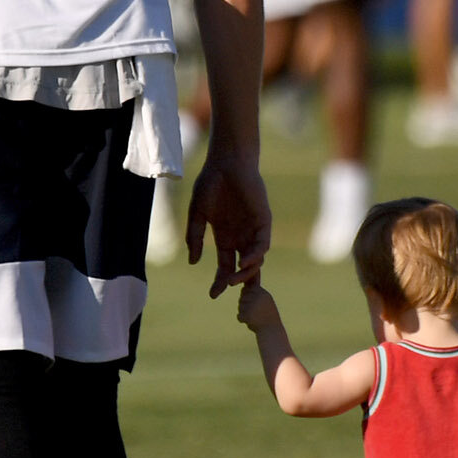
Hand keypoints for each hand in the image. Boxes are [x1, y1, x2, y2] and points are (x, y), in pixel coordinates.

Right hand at [187, 147, 270, 295]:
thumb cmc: (211, 184)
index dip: (220, 281)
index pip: (225, 266)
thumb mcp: (198, 214)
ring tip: (234, 280)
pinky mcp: (264, 221)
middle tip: (226, 290)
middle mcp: (241, 237)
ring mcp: (253, 230)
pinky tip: (244, 261)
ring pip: (255, 260)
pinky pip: (262, 244)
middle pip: (243, 268)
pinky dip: (255, 255)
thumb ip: (195, 237)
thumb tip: (194, 262)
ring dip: (246, 272)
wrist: (226, 162)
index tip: (213, 295)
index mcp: (226, 237)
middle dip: (236, 282)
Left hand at [235, 281, 281, 332]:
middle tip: (253, 311)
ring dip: (243, 312)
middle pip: (242, 297)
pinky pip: (238, 315)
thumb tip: (243, 287)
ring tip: (254, 317)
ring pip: (239, 306)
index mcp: (263, 293)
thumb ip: (256, 294)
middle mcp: (258, 298)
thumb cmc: (267, 315)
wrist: (272, 331)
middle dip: (244, 304)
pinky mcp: (248, 316)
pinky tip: (250, 322)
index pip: (247, 289)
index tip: (253, 303)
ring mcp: (253, 307)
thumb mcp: (265, 301)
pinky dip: (242, 320)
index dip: (247, 296)